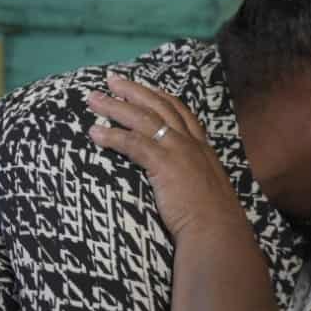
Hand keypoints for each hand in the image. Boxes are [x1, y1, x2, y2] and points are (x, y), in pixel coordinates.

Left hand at [86, 74, 246, 240]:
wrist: (217, 231)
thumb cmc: (213, 219)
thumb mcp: (208, 190)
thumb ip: (195, 179)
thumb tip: (184, 183)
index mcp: (202, 148)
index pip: (181, 112)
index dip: (161, 97)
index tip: (146, 87)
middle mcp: (191, 143)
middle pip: (159, 107)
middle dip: (133, 91)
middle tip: (111, 80)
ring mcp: (178, 151)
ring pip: (143, 119)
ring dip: (115, 106)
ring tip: (93, 99)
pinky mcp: (164, 163)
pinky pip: (133, 143)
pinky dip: (112, 135)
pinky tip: (94, 132)